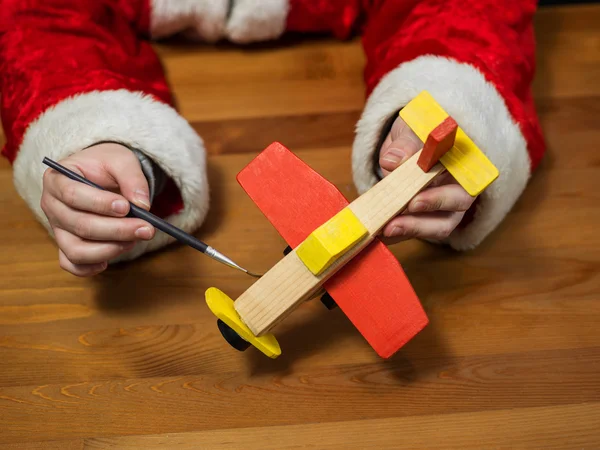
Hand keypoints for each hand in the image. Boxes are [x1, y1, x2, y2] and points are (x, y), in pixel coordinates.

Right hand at [41, 143, 155, 275]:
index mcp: (57, 180)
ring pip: (76, 251)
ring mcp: (58, 229)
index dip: (100, 204)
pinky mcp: (67, 245)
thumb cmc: (107, 165)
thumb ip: (133, 178)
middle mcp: (52, 206)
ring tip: (134, 239)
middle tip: (146, 228)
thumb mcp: (122, 160)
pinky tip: (111, 260)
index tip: (126, 207)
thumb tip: (142, 205)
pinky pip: (72, 264)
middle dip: (117, 230)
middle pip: (80, 226)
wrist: (100, 173)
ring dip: (109, 249)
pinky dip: (90, 268)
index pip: (73, 195)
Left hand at [378, 116, 475, 243]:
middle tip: (406, 208)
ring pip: (441, 224)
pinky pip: (418, 232)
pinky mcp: (429, 220)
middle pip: (459, 202)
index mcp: (463, 159)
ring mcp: (447, 207)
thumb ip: (405, 142)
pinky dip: (400, 235)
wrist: (404, 147)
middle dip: (431, 207)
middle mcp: (461, 185)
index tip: (417, 197)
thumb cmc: (414, 135)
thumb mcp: (410, 129)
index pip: (466, 174)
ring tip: (388, 228)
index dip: (447, 186)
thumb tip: (393, 160)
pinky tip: (381, 234)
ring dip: (415, 228)